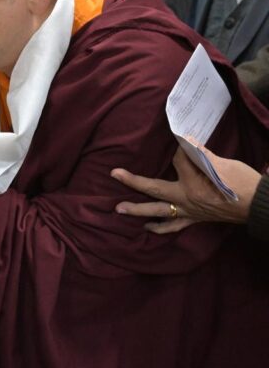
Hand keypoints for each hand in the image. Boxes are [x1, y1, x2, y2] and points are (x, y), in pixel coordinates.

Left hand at [111, 147, 261, 233]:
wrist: (259, 205)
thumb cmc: (244, 183)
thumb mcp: (223, 164)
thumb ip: (200, 154)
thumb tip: (185, 140)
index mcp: (193, 183)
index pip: (178, 159)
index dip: (180, 147)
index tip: (182, 139)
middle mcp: (186, 199)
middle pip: (154, 188)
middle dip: (132, 181)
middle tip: (113, 174)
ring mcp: (189, 211)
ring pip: (158, 211)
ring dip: (137, 210)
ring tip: (118, 209)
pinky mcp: (195, 219)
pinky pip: (174, 226)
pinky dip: (160, 227)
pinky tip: (148, 227)